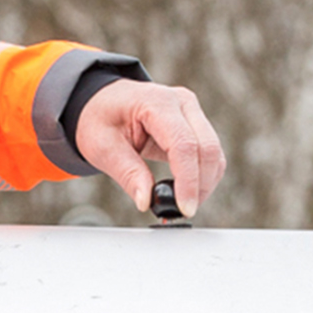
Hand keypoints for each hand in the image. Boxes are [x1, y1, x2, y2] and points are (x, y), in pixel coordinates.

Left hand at [74, 79, 225, 217]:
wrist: (100, 102)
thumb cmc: (98, 118)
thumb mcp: (102, 147)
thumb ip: (127, 173)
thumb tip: (146, 201)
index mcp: (156, 102)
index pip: (184, 144)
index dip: (188, 180)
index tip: (184, 208)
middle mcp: (181, 102)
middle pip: (207, 148)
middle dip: (200, 185)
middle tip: (182, 211)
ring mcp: (191, 111)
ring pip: (214, 153)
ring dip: (204, 183)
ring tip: (180, 203)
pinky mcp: (195, 124)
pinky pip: (209, 154)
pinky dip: (202, 176)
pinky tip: (185, 191)